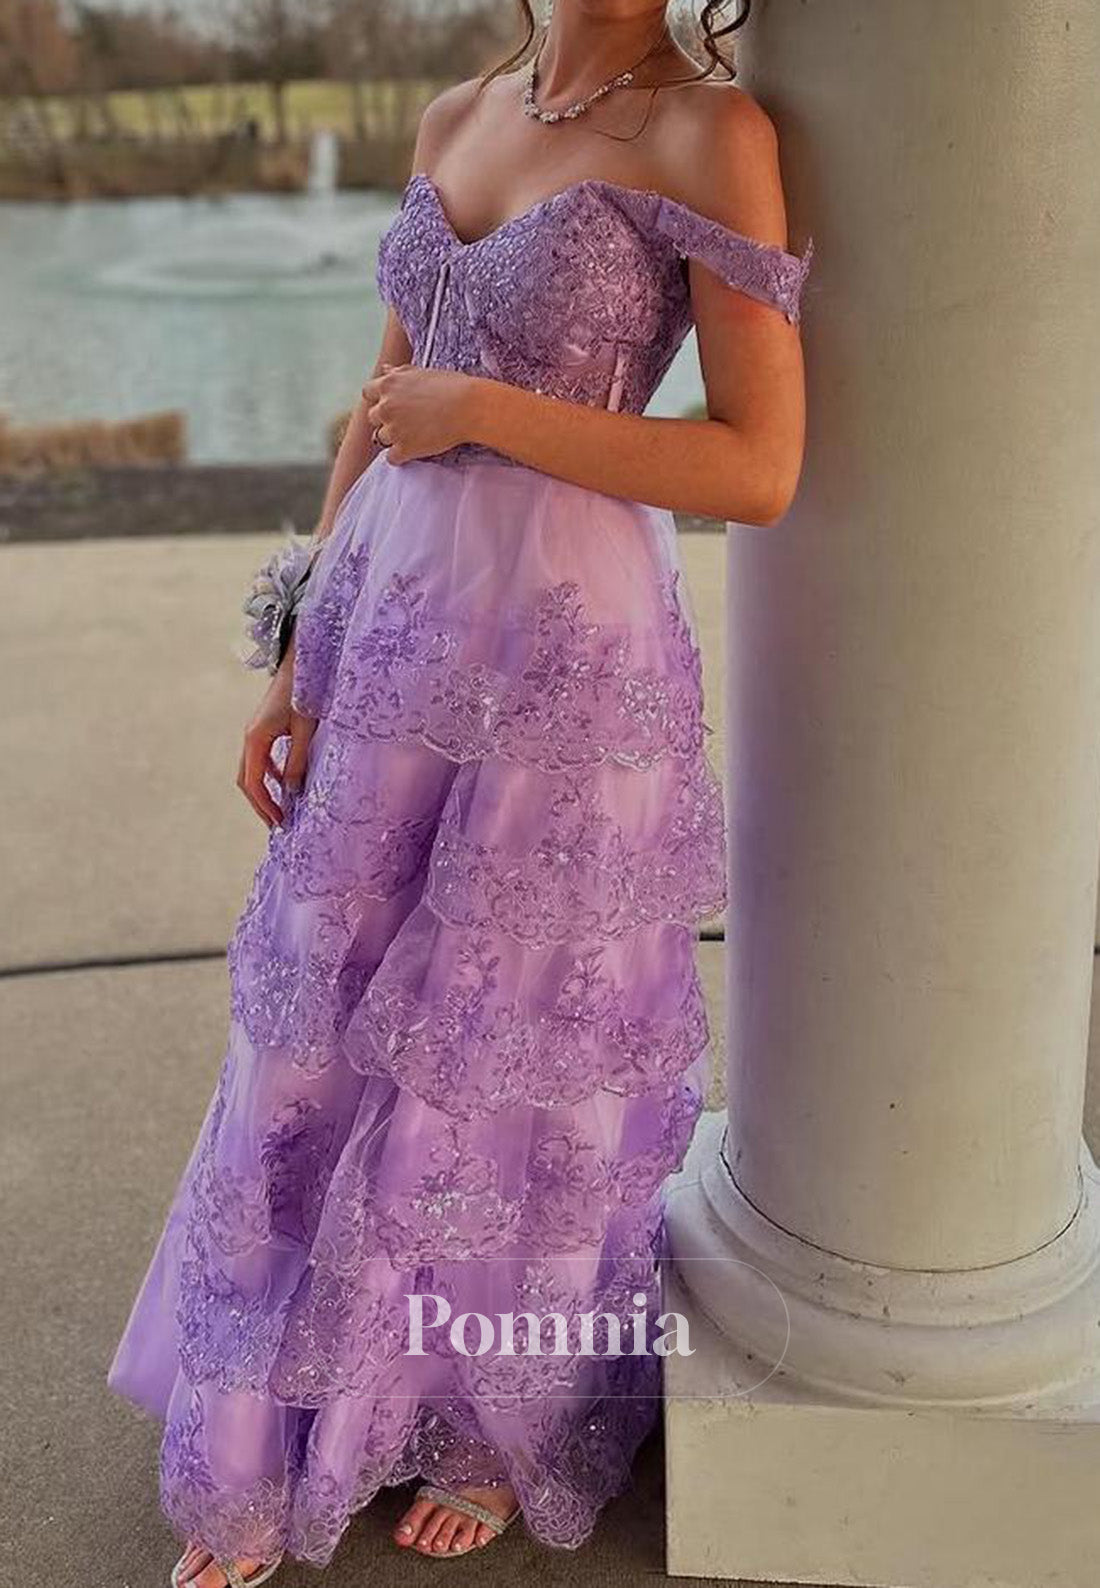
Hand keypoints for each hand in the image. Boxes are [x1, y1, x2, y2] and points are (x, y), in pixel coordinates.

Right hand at [237, 644, 315, 827]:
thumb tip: (292, 791)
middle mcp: (250, 737)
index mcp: (255, 738)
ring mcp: (254, 732)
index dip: (264, 805)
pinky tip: (284, 782)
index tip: (280, 822)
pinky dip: (269, 774)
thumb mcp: (304, 730)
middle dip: (260, 803)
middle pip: (247, 779)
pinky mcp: (263, 728)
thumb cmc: (304, 693)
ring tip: (280, 809)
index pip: (253, 782)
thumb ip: (297, 761)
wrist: (301, 663)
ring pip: (251, 770)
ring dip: (263, 790)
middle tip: (278, 823)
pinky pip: (261, 758)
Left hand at [362, 362, 482, 463]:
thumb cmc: (451, 386)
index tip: (392, 403)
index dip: (379, 399)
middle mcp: (386, 406)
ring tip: (414, 435)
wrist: (470, 407)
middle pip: (373, 417)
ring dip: (393, 438)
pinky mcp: (404, 449)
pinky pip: (391, 458)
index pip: (368, 392)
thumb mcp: (423, 372)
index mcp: (388, 384)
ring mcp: (393, 429)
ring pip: (381, 438)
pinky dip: (401, 456)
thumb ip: (400, 372)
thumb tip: (385, 370)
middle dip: (387, 419)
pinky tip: (415, 450)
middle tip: (407, 421)